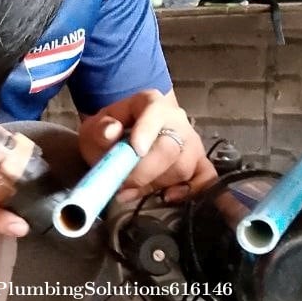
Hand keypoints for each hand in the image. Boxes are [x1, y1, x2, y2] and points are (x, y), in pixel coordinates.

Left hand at [78, 89, 216, 202]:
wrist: (125, 137)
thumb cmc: (111, 132)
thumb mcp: (95, 128)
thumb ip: (99, 130)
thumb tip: (110, 131)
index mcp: (151, 104)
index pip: (155, 113)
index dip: (147, 131)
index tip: (136, 150)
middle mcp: (177, 121)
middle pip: (170, 148)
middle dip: (144, 172)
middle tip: (121, 183)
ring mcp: (191, 143)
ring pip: (183, 167)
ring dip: (155, 184)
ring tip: (131, 189)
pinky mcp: (199, 163)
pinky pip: (206, 178)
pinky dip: (191, 191)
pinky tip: (167, 197)